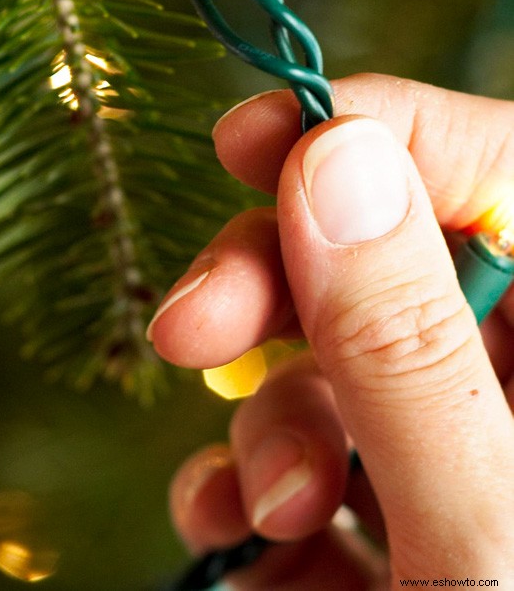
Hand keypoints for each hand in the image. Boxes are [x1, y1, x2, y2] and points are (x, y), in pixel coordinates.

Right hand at [150, 75, 513, 586]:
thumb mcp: (481, 533)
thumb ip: (406, 345)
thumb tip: (334, 151)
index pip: (501, 168)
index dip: (375, 130)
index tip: (247, 140)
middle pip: (392, 265)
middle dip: (275, 293)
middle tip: (191, 327)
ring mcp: (469, 473)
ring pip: (339, 373)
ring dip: (266, 424)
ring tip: (263, 510)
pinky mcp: (403, 543)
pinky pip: (313, 473)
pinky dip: (249, 496)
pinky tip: (235, 536)